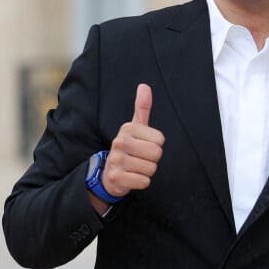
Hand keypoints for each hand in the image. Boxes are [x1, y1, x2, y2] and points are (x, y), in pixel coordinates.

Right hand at [100, 84, 164, 198]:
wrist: (108, 174)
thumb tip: (145, 86)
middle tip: (140, 158)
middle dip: (152, 159)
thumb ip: (142, 108)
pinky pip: (144, 181)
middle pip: (157, 154)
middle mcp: (120, 142)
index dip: (155, 145)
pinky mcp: (117, 178)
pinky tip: (132, 177)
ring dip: (147, 171)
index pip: (160, 140)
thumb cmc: (128, 148)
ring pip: (151, 169)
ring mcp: (117, 160)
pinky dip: (142, 182)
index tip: (143, 146)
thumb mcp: (134, 127)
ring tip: (135, 168)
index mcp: (127, 129)